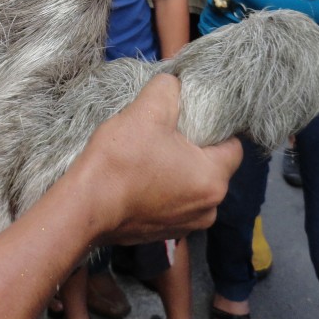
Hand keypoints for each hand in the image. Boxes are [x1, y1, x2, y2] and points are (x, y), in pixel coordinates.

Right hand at [75, 74, 241, 244]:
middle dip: (195, 148)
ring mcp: (187, 226)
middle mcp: (209, 208)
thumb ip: (168, 88)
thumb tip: (174, 83)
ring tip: (151, 155)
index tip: (192, 117)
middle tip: (167, 133)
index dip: (216, 127)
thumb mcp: (146, 111)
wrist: (84, 208)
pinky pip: (175, 204)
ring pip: (193, 186)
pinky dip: (164, 191)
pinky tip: (140, 178)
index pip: (233, 145)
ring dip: (179, 170)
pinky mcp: (165, 235)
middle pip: (213, 166)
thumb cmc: (121, 161)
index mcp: (213, 179)